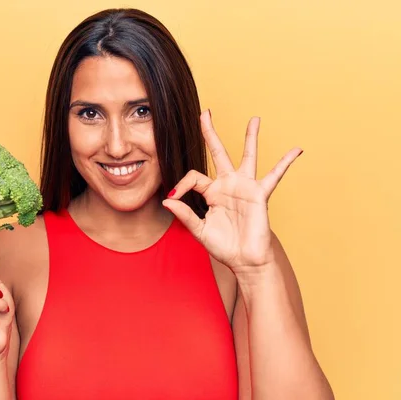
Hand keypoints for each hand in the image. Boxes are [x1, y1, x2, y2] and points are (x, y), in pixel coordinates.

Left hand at [163, 110, 301, 272]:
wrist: (244, 260)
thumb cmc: (224, 246)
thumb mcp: (199, 230)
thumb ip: (184, 214)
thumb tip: (166, 200)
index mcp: (211, 192)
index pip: (193, 177)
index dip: (181, 185)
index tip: (173, 197)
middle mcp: (228, 185)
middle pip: (218, 152)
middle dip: (211, 133)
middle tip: (205, 112)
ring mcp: (245, 187)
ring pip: (248, 156)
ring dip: (250, 137)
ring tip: (255, 119)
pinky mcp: (259, 195)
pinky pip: (275, 175)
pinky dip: (285, 163)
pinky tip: (296, 150)